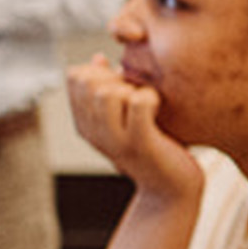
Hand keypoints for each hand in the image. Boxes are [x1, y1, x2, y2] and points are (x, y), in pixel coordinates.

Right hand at [68, 55, 201, 199]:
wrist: (173, 190)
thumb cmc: (155, 147)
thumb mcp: (126, 114)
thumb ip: (110, 86)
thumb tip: (97, 58)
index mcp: (85, 123)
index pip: (74, 76)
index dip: (101, 70)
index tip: (122, 86)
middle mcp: (93, 132)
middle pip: (88, 80)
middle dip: (116, 78)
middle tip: (138, 95)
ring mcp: (114, 139)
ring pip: (107, 92)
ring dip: (132, 89)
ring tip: (148, 104)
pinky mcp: (140, 144)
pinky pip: (139, 103)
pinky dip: (151, 98)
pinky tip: (159, 109)